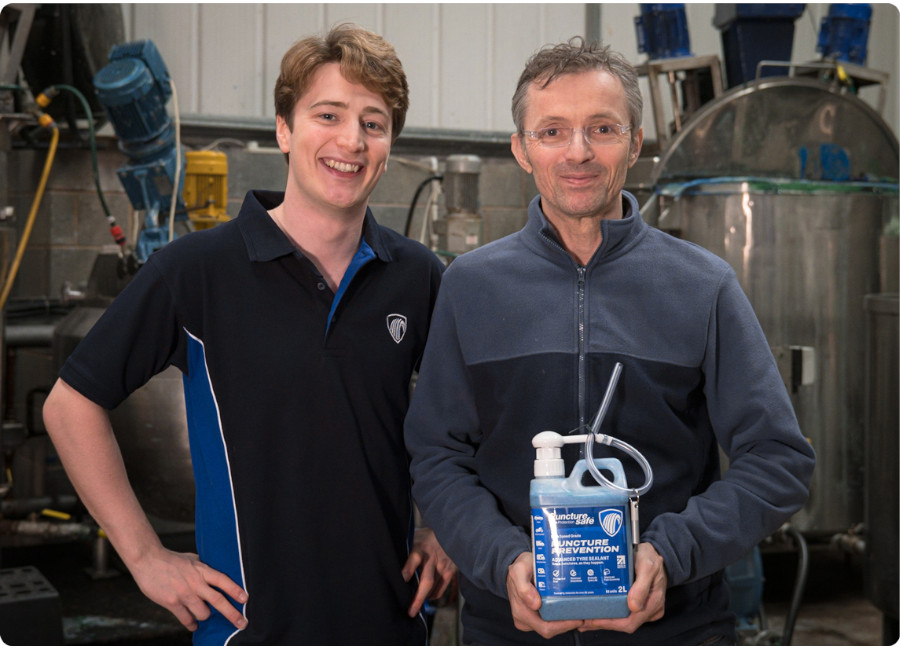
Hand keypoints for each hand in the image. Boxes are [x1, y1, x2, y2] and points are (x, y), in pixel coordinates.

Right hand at [128, 546, 248, 631]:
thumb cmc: (171, 559)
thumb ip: (204, 568)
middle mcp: (195, 582)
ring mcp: (183, 593)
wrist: (148, 560)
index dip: (235, 590)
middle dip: (232, 614)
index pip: (223, 580)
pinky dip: (192, 624)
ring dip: (206, 617)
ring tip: (205, 615)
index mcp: (202, 570)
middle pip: (218, 600)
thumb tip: (217, 575)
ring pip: (203, 613)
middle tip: (242, 623)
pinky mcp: (171, 602)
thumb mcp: (192, 559)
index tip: (246, 600)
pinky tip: (194, 625)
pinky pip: (186, 619)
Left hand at [402, 527, 455, 616]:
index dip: (408, 569)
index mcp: (420, 547)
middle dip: (418, 598)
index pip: (414, 558)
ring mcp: (442, 565)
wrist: (449, 530)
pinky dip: (432, 596)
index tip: (402, 579)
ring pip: (433, 588)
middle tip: (411, 611)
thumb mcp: (414, 538)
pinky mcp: (450, 571)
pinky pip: (440, 590)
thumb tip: (389, 566)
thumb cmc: (425, 537)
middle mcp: (432, 557)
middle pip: (426, 581)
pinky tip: (426, 596)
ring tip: (414, 607)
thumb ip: (406, 551)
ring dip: (423, 599)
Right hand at [506, 552, 583, 638]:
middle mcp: (528, 619)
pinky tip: (579, 611)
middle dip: (571, 623)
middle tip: (587, 616)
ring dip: (572, 621)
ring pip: (557, 626)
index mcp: (522, 613)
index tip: (578, 618)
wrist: (520, 565)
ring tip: (586, 614)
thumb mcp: (519, 571)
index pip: (546, 627)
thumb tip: (535, 604)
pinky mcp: (542, 615)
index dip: (564, 625)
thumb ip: (524, 587)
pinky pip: (557, 620)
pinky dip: (568, 617)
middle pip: (554, 629)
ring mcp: (535, 619)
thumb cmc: (520, 568)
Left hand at [578, 542, 666, 633]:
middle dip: (604, 624)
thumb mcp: (647, 566)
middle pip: (624, 624)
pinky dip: (610, 613)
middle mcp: (649, 609)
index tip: (594, 620)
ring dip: (605, 620)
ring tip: (586, 619)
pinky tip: (597, 611)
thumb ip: (642, 586)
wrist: (653, 551)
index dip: (610, 624)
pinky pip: (623, 613)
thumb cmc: (650, 557)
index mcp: (653, 602)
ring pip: (623, 620)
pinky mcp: (638, 603)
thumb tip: (634, 606)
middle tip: (584, 621)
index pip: (630, 622)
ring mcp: (644, 607)